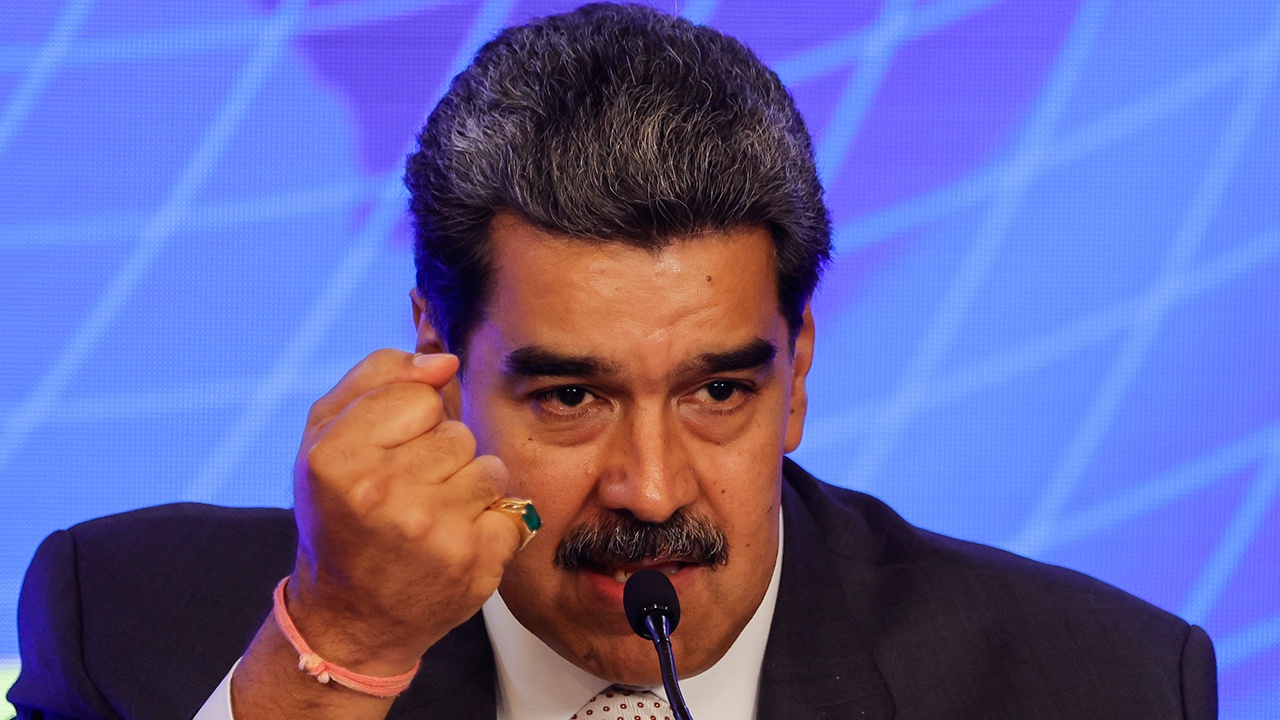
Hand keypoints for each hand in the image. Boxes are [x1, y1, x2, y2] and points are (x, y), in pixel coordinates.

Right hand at [286, 348, 521, 674]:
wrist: (351, 616)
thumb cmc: (341, 515)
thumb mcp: (327, 435)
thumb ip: (378, 377)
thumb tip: (444, 360)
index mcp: (337, 456)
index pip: (419, 395)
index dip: (407, 423)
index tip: (384, 458)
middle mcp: (381, 492)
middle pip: (456, 431)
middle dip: (438, 457)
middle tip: (404, 496)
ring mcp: (432, 529)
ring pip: (488, 467)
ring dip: (468, 489)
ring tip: (429, 518)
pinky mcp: (474, 560)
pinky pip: (512, 508)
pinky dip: (490, 525)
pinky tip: (453, 543)